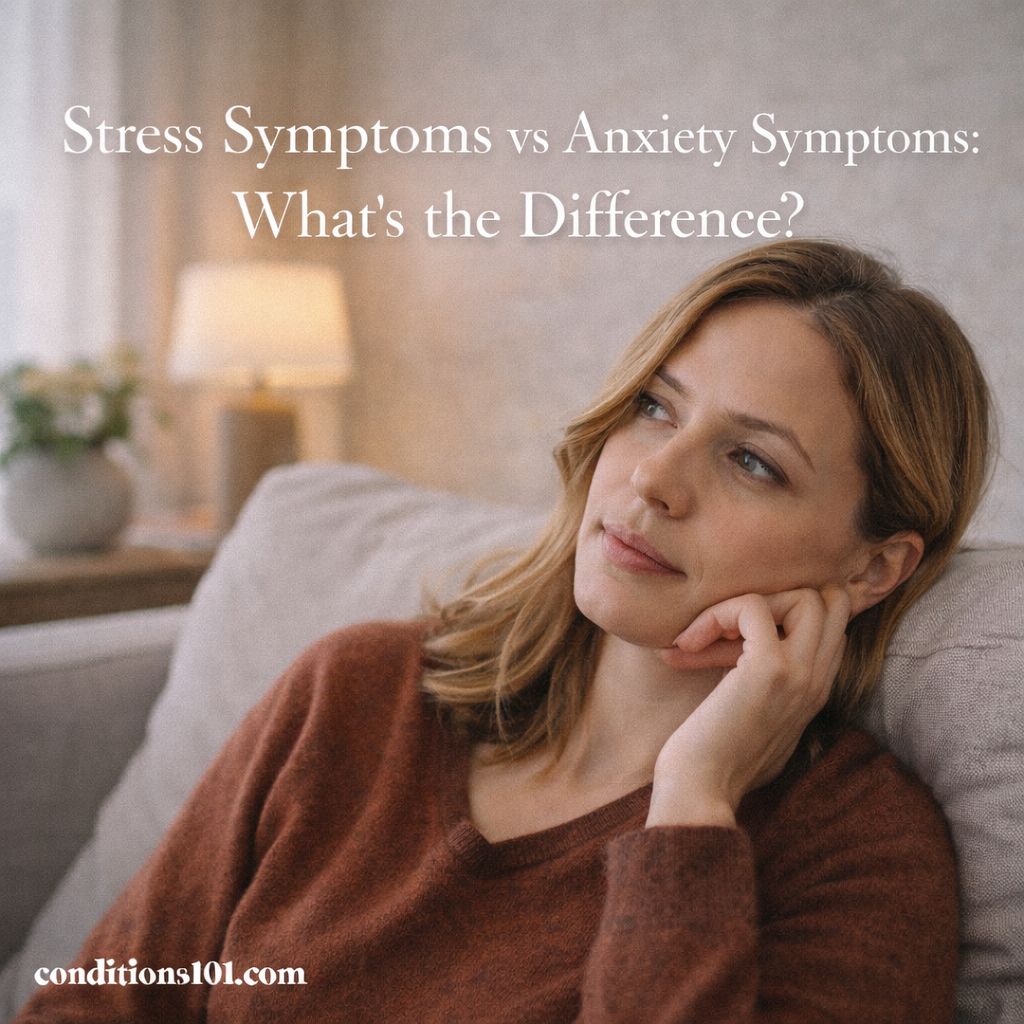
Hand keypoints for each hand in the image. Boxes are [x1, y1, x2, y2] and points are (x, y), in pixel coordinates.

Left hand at [646, 586, 849, 828]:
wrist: (697, 793)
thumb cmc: (709, 760)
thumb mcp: (748, 714)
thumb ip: (764, 684)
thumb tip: (741, 652)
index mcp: (814, 691)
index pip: (829, 624)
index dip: (781, 616)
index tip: (730, 640)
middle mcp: (817, 681)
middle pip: (832, 602)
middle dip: (776, 598)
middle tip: (726, 630)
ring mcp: (801, 674)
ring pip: (807, 595)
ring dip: (745, 604)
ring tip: (703, 637)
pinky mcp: (770, 668)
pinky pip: (754, 605)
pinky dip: (715, 615)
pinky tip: (686, 646)